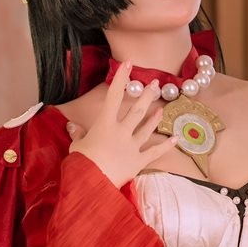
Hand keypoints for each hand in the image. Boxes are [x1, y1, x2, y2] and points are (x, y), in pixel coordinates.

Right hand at [64, 61, 178, 188]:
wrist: (93, 182)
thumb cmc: (81, 163)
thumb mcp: (76, 146)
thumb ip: (78, 134)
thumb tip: (72, 125)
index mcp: (105, 124)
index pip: (114, 96)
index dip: (121, 79)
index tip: (128, 64)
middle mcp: (121, 131)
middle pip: (137, 110)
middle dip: (147, 95)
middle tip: (156, 84)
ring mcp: (132, 146)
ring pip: (146, 128)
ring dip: (155, 118)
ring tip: (161, 109)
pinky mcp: (138, 161)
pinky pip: (155, 152)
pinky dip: (166, 146)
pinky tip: (175, 138)